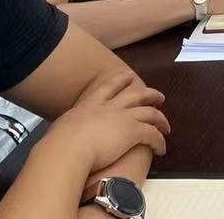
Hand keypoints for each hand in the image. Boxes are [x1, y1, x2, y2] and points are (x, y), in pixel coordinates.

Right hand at [43, 71, 168, 173]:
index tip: (129, 75)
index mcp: (90, 104)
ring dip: (160, 118)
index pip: (108, 86)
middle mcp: (110, 107)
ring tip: (166, 125)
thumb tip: (62, 136)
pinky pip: (152, 134)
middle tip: (158, 96)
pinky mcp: (133, 131)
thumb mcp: (60, 128)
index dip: (120, 79)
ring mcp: (123, 117)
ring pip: (149, 113)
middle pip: (136, 95)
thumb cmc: (57, 143)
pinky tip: (162, 148)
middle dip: (149, 94)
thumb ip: (67, 128)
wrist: (66, 149)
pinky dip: (159, 141)